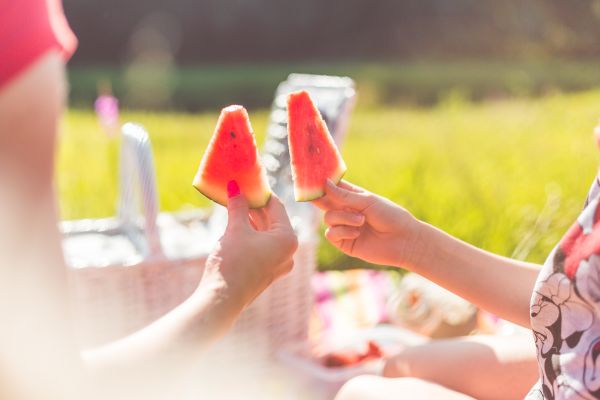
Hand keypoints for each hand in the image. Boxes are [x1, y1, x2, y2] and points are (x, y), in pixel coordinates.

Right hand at [198, 181, 297, 310]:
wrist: (221, 300)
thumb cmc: (232, 263)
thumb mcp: (235, 229)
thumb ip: (238, 206)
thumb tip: (235, 186)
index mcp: (288, 239)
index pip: (276, 206)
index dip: (260, 192)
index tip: (248, 180)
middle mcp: (288, 252)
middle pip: (271, 220)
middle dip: (254, 205)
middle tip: (239, 189)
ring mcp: (279, 263)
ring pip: (265, 233)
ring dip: (250, 219)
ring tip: (234, 202)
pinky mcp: (267, 271)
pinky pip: (261, 246)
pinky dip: (250, 233)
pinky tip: (236, 222)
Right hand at [312, 180, 422, 267]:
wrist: (403, 241)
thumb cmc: (390, 216)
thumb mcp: (367, 201)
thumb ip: (344, 196)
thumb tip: (324, 183)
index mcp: (353, 197)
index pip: (333, 188)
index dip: (322, 183)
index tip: (310, 177)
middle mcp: (346, 211)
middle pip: (325, 203)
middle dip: (320, 199)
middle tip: (314, 196)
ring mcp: (344, 227)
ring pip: (328, 218)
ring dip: (343, 218)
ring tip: (361, 221)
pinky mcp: (344, 243)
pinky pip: (331, 234)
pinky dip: (343, 231)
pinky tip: (357, 232)